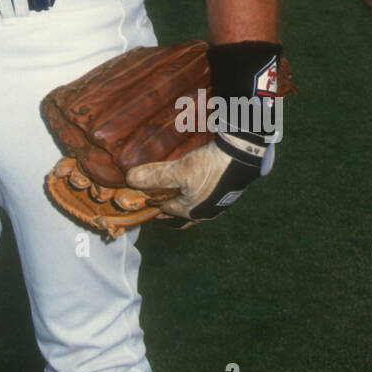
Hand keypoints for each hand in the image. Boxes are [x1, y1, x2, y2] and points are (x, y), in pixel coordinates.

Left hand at [127, 142, 260, 227]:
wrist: (243, 156)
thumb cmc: (209, 167)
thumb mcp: (178, 171)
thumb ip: (153, 176)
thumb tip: (129, 181)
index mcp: (191, 212)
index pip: (164, 211)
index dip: (151, 205)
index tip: (141, 200)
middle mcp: (205, 213)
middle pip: (181, 215)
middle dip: (168, 210)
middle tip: (157, 202)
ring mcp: (217, 204)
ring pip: (194, 206)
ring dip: (182, 201)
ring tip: (173, 191)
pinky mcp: (225, 193)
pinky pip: (204, 197)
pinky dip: (194, 193)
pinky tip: (194, 184)